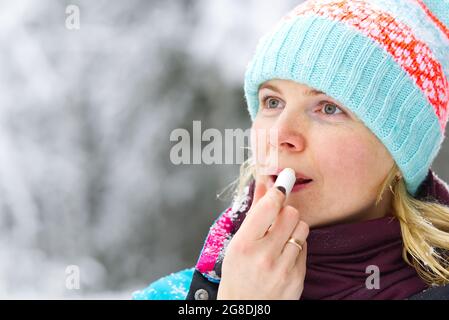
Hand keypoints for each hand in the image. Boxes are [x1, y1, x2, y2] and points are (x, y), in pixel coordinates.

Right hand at [217, 181, 308, 299]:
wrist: (245, 308)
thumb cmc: (237, 273)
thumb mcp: (238, 242)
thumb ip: (254, 212)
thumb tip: (265, 184)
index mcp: (245, 245)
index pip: (269, 207)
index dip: (278, 191)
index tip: (282, 183)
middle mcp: (265, 256)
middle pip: (291, 214)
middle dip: (285, 212)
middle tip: (277, 218)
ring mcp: (283, 269)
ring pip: (302, 228)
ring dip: (293, 228)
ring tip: (281, 237)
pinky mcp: (298, 278)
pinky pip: (306, 247)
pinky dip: (297, 246)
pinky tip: (284, 254)